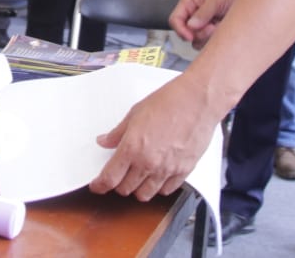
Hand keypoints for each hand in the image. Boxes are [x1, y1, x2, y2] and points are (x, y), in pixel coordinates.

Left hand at [90, 73, 218, 200]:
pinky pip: (167, 190)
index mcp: (132, 148)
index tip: (97, 186)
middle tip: (118, 176)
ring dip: (138, 189)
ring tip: (137, 178)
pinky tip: (156, 176)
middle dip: (118, 185)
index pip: (110, 178)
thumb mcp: (135, 113)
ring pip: (145, 195)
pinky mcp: (184, 170)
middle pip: (126, 189)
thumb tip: (104, 141)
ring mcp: (167, 169)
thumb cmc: (169, 102)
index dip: (100, 186)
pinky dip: (159, 187)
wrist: (197, 100)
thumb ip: (118, 132)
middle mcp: (148, 162)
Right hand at [169, 0, 241, 46]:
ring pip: (196, 40)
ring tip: (218, 26)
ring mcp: (202, 24)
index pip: (175, 19)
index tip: (190, 36)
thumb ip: (203, 12)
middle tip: (211, 27)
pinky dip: (214, 39)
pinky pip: (207, 43)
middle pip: (185, 33)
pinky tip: (221, 28)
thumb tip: (191, 25)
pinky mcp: (211, 32)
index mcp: (189, 2)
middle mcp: (193, 14)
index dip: (180, 30)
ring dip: (207, 37)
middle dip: (199, 33)